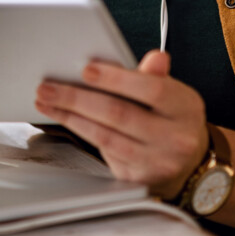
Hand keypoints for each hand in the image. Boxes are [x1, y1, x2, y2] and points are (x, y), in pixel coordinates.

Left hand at [34, 49, 209, 198]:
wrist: (188, 162)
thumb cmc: (171, 117)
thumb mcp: (172, 93)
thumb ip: (156, 76)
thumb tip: (155, 57)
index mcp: (185, 108)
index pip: (152, 90)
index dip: (116, 79)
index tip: (86, 69)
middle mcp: (176, 138)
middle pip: (120, 114)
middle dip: (77, 98)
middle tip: (48, 87)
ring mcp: (157, 162)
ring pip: (105, 137)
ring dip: (70, 117)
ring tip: (46, 101)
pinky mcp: (137, 178)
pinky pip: (103, 153)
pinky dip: (80, 132)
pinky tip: (63, 118)